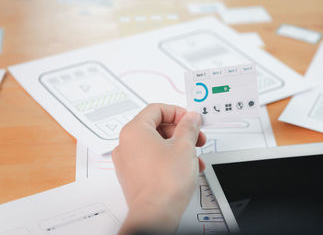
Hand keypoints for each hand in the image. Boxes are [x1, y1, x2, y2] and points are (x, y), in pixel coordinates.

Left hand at [112, 104, 205, 233]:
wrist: (156, 214)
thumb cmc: (164, 183)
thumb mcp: (185, 146)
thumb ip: (189, 127)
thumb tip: (191, 118)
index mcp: (134, 131)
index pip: (156, 109)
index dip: (177, 112)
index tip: (190, 120)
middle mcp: (126, 144)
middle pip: (156, 126)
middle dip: (180, 132)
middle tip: (196, 138)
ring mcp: (128, 161)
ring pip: (156, 145)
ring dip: (178, 147)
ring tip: (194, 158)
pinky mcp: (133, 176)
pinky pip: (151, 159)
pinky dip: (168, 159)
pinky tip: (185, 169)